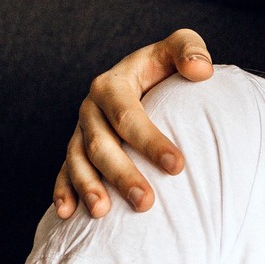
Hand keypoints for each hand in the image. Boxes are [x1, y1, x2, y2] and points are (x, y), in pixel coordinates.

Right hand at [55, 28, 213, 219]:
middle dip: (121, 174)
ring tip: (102, 214)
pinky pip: (64, 172)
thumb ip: (189, 49)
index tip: (178, 166)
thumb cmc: (164, 67)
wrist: (143, 80)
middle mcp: (91, 109)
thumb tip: (200, 70)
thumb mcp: (176, 49)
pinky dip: (63, 192)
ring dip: (88, 188)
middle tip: (146, 202)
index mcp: (112, 84)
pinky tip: (67, 214)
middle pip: (100, 144)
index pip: (128, 115)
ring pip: (78, 161)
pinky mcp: (76, 151)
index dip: (150, 141)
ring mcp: (80, 131)